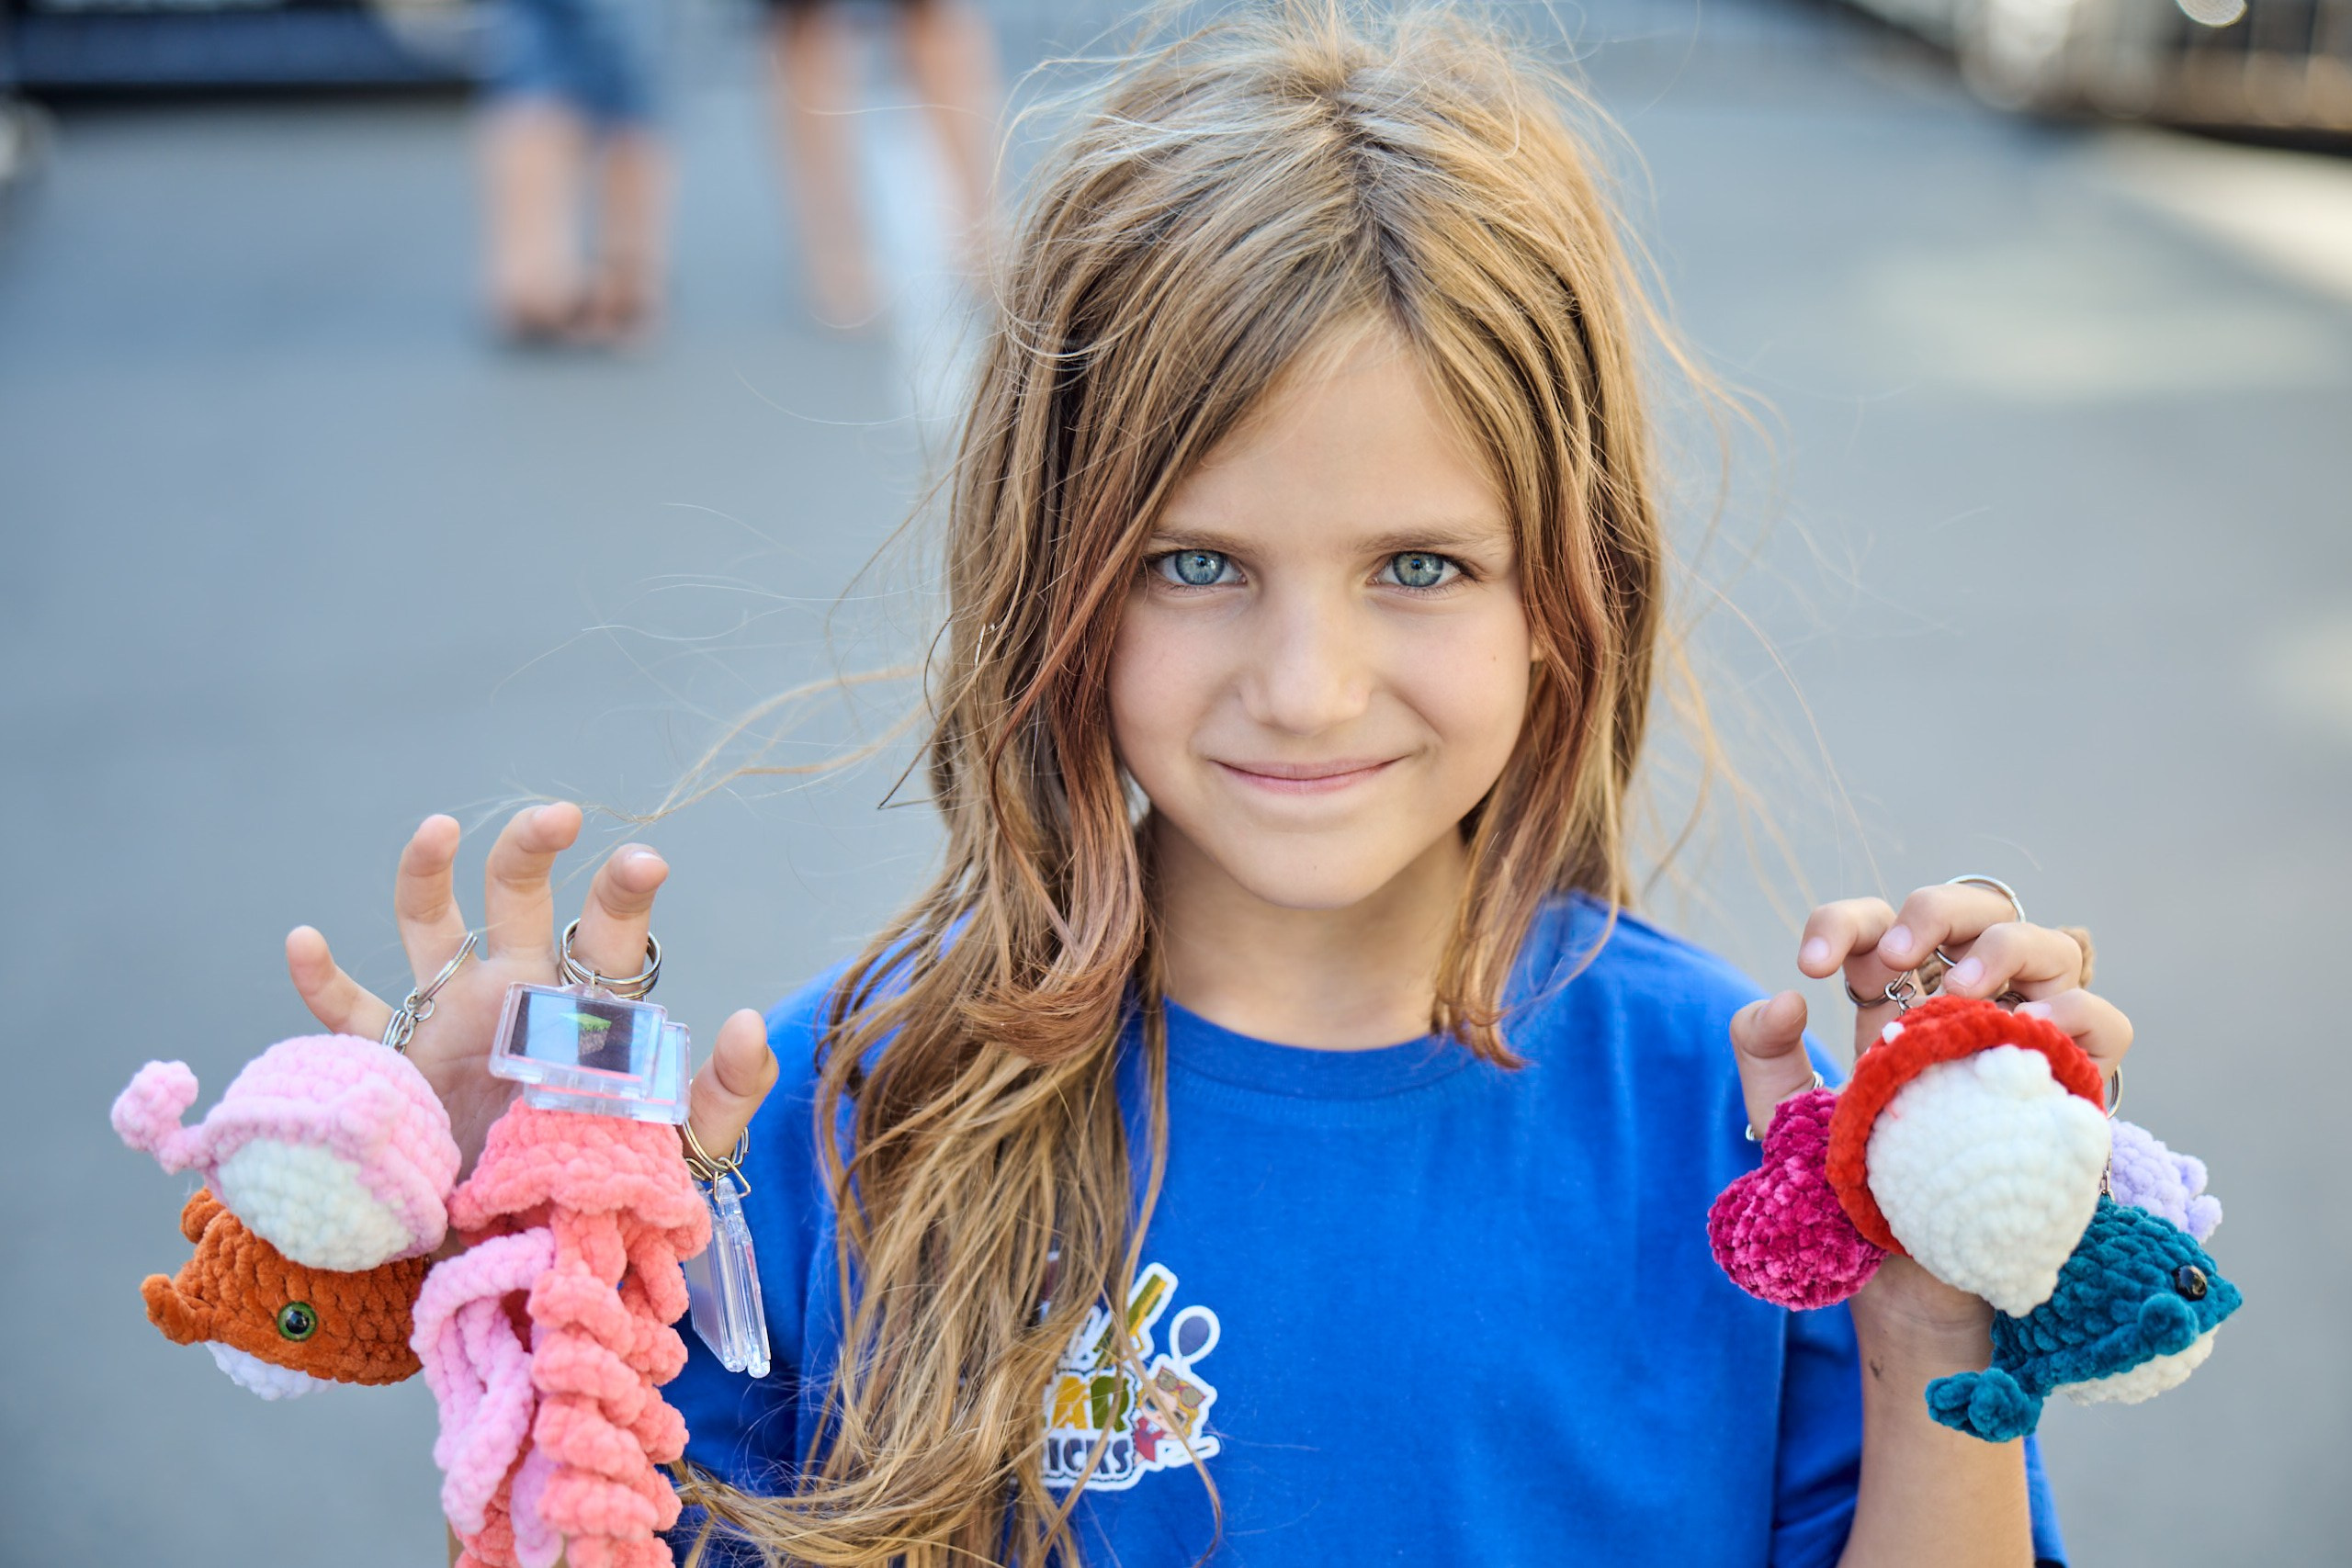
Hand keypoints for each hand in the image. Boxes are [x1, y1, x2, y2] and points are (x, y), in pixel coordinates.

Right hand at [284, 803, 777, 1173]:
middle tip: (557, 817)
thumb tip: (752, 1023)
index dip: (623, 895)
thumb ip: (722, 1091)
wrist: (533, 1243)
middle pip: (520, 897)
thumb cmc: (611, 1181)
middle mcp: (518, 992)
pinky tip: (303, 941)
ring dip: (426, 875)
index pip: (608, 936)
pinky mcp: (399, 1062)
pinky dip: (321, 980)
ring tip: (436, 829)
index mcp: (586, 1008)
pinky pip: (351, 1016)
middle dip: (532, 851)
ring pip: (432, 927)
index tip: (643, 862)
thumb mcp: (680, 1146)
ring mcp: (453, 1017)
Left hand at [1728, 881, 2133, 1353]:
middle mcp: (1973, 1007)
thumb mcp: (1787, 1120)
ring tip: (1962, 990)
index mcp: (1902, 1002)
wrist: (1908, 1284)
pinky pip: (2106, 1024)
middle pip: (1980, 908)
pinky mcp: (2075, 1087)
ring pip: (2056, 945)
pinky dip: (2074, 1011)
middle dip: (1936, 911)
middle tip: (1895, 955)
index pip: (1883, 928)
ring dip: (2007, 949)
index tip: (1809, 964)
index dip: (1845, 923)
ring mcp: (2030, 1040)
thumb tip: (1786, 997)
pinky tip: (2027, 1028)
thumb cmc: (1853, 1195)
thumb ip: (1763, 1053)